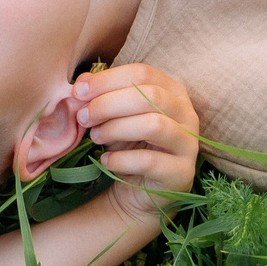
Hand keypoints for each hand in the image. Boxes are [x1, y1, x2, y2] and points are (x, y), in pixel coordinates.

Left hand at [71, 64, 197, 219]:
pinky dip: (121, 159)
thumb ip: (102, 96)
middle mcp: (187, 114)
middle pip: (150, 95)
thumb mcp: (115, 117)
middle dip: (108, 103)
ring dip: (116, 129)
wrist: (142, 192)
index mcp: (172, 91)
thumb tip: (82, 81)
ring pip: (153, 125)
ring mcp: (188, 144)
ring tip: (95, 138)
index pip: (142, 73)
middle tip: (83, 117)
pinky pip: (149, 161)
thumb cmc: (131, 145)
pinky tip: (106, 160)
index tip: (78, 91)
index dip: (108, 79)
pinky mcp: (182, 172)